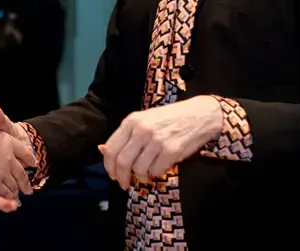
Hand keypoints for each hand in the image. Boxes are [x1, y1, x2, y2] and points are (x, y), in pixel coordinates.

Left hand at [99, 95, 221, 189]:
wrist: (198, 115)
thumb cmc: (168, 118)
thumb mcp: (143, 120)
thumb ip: (124, 136)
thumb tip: (101, 150)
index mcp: (131, 121)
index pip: (111, 148)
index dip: (109, 166)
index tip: (113, 175)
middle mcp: (141, 130)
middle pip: (122, 162)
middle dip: (121, 177)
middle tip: (124, 184)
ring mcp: (156, 141)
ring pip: (139, 169)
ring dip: (141, 177)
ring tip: (146, 174)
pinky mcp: (171, 151)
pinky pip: (156, 171)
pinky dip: (156, 174)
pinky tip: (159, 168)